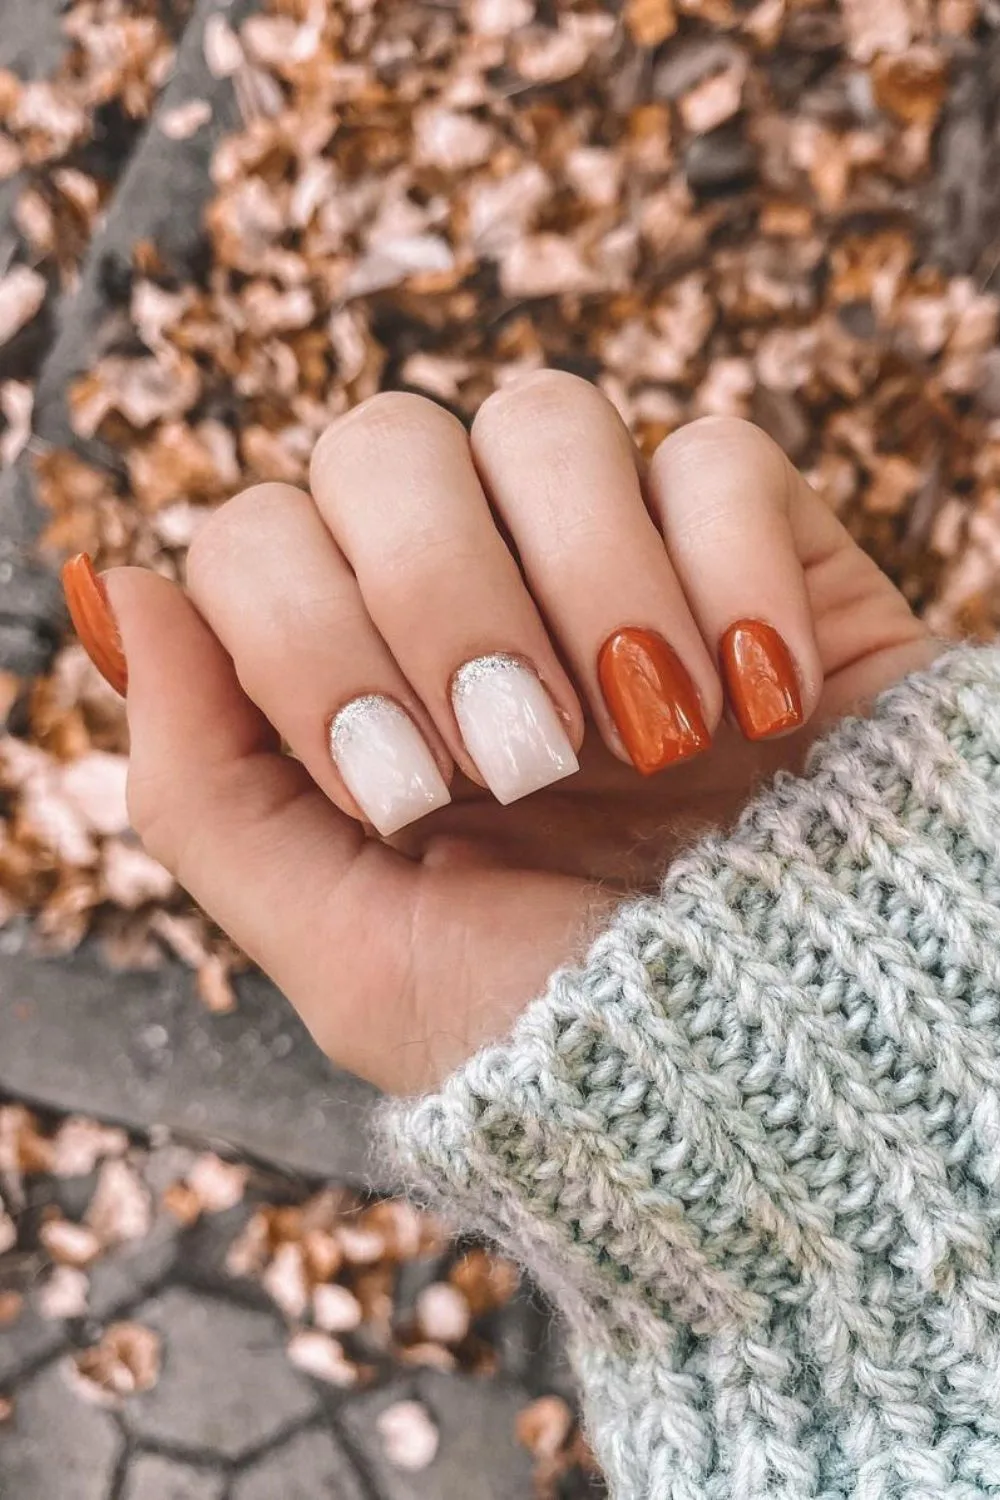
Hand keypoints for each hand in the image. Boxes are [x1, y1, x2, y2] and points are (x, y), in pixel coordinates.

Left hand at [69, 377, 936, 1090]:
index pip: (256, 533)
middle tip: (521, 759)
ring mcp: (613, 562)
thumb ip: (205, 790)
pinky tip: (759, 711)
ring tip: (650, 740)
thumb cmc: (570, 1029)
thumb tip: (115, 589)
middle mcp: (474, 601)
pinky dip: (733, 576)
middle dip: (440, 600)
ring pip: (546, 417)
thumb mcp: (354, 954)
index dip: (309, 640)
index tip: (404, 795)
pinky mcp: (760, 550)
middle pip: (385, 441)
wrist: (792, 1069)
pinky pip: (720, 456)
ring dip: (586, 584)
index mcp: (363, 685)